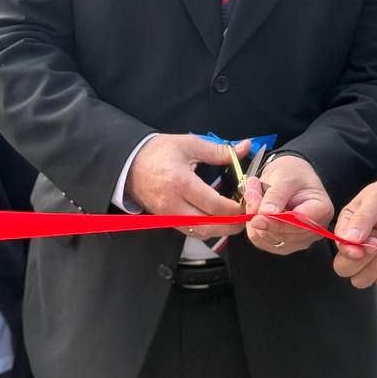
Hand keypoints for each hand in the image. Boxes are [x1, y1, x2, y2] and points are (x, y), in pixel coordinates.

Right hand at [126, 134, 249, 238]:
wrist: (128, 163)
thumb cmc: (158, 152)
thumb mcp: (190, 145)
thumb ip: (219, 151)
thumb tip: (245, 148)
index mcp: (181, 183)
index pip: (214, 205)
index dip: (234, 209)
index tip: (247, 204)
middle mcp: (173, 203)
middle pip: (207, 226)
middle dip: (230, 226)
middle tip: (246, 219)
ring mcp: (167, 215)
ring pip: (198, 232)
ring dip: (219, 230)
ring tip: (235, 221)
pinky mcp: (165, 219)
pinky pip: (189, 230)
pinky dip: (205, 229)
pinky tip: (217, 221)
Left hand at [244, 154, 333, 254]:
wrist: (288, 177)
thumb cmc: (293, 173)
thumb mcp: (286, 176)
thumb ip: (276, 195)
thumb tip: (265, 214)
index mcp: (321, 211)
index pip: (299, 224)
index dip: (276, 223)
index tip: (256, 218)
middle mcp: (313, 231)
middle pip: (282, 234)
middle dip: (261, 215)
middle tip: (251, 192)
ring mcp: (298, 240)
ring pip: (267, 238)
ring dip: (254, 217)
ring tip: (253, 193)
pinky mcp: (281, 244)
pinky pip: (260, 240)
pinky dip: (251, 224)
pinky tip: (254, 206)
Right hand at [332, 170, 376, 288]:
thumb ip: (362, 218)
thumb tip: (347, 240)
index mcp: (349, 226)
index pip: (339, 248)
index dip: (349, 251)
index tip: (364, 245)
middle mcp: (359, 244)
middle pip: (345, 269)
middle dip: (360, 263)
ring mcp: (376, 257)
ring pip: (363, 279)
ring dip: (374, 269)